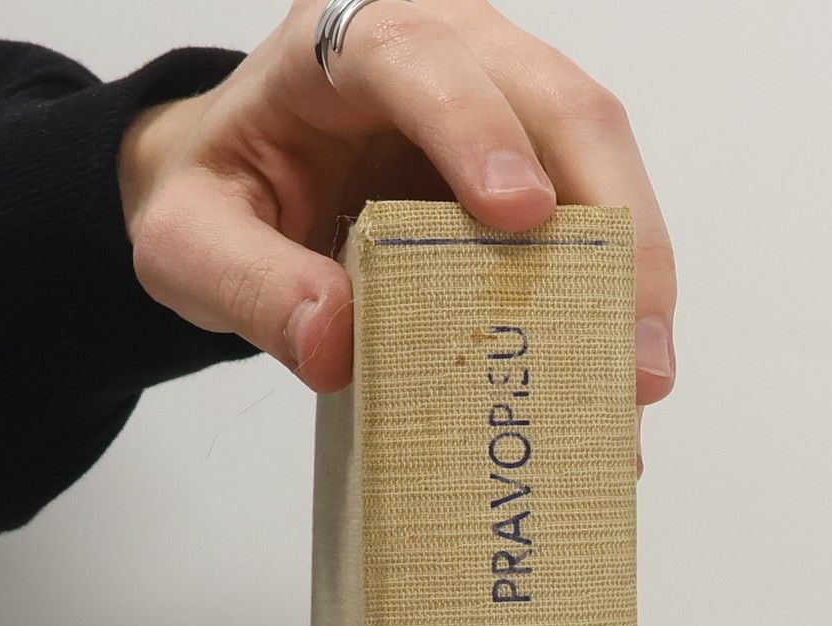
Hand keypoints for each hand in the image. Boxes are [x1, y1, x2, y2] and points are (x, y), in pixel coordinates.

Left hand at [117, 0, 675, 418]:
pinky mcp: (539, 160)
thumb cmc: (225, 198)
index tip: (517, 214)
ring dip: (634, 268)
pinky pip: (598, 212)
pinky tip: (621, 373)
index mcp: (346, 42)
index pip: (421, 59)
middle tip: (627, 344)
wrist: (242, 190)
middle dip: (609, 222)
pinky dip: (617, 294)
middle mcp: (448, 46)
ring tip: (640, 376)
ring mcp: (507, 100)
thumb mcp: (191, 247)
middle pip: (555, 103)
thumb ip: (247, 287)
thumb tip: (335, 346)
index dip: (477, 128)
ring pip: (600, 154)